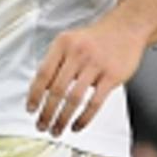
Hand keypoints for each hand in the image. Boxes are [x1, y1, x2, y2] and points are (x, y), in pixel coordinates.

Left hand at [26, 15, 146, 135]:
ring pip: (74, 99)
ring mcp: (96, 64)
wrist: (126, 27)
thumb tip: (38, 91)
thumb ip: (55, 63)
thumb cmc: (94, 39)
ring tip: (56, 129)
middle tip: (41, 125)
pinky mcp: (112, 76)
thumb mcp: (69, 42)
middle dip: (46, 112)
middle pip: (56, 90)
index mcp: (63, 44)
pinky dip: (83, 118)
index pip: (43, 74)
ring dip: (62, 118)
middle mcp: (78, 53)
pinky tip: (76, 126)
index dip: (34, 95)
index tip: (31, 109)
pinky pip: (95, 102)